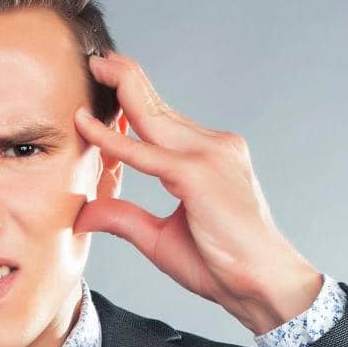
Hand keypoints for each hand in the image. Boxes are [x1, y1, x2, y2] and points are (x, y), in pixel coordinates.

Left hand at [72, 51, 322, 334]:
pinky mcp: (198, 175)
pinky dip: (113, 140)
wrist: (262, 286)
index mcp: (210, 157)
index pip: (164, 120)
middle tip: (96, 60)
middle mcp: (213, 147)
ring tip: (96, 67)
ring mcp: (209, 156)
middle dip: (125, 79)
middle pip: (158, 106)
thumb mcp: (159, 239)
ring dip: (121, 89)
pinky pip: (145, 154)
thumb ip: (125, 218)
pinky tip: (87, 126)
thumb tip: (85, 213)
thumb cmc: (221, 266)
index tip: (106, 83)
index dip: (135, 98)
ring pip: (153, 116)